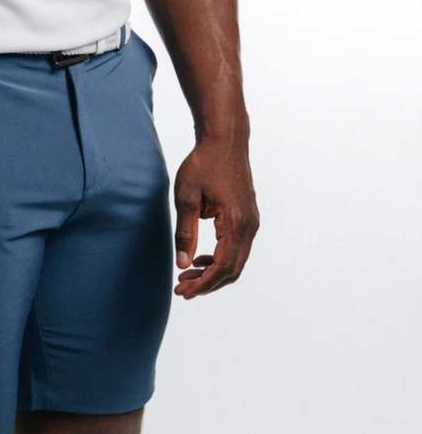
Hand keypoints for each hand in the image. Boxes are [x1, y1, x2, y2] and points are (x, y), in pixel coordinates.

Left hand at [173, 137, 259, 298]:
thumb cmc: (203, 165)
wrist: (225, 141)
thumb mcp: (186, 198)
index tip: (182, 292)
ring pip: (236, 262)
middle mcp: (249, 225)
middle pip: (232, 270)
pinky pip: (237, 250)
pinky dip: (220, 261)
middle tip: (181, 290)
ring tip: (186, 277)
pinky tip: (200, 261)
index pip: (222, 267)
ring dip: (213, 274)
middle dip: (207, 285)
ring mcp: (251, 222)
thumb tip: (183, 265)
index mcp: (235, 222)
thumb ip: (185, 234)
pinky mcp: (248, 219)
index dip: (202, 284)